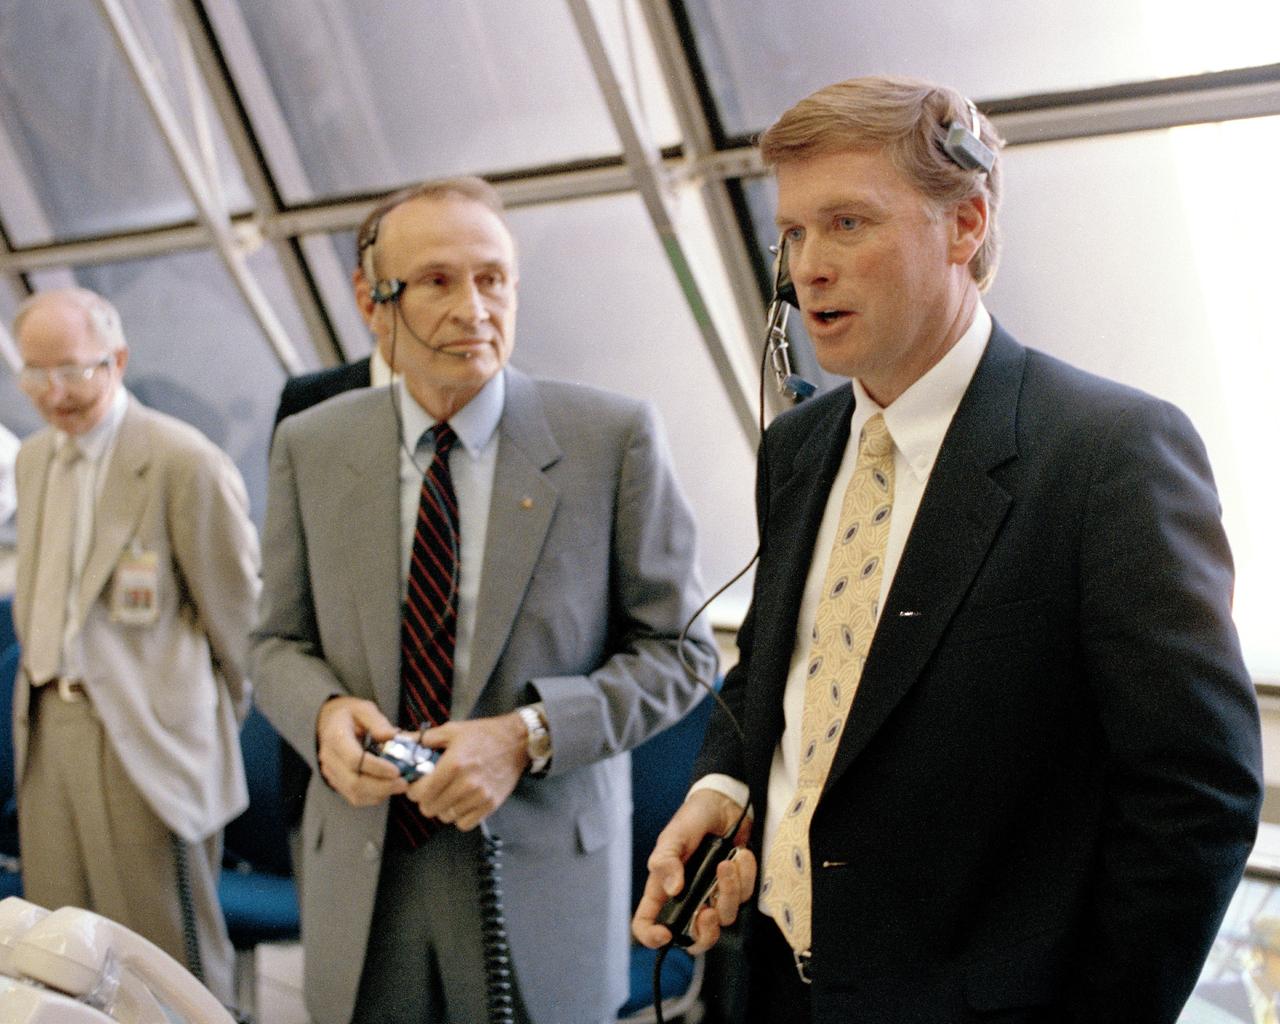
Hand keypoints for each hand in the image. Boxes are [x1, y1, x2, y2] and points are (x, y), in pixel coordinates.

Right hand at [316, 696, 407, 807]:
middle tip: (403, 783)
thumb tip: (392, 736)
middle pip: (353, 782)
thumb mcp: (363, 708)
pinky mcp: (336, 782)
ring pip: (354, 793)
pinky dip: (373, 797)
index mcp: (335, 737)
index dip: (376, 767)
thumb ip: (378, 721)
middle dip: (381, 786)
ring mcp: (331, 773)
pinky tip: (388, 788)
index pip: (354, 759)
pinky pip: (354, 797)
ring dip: (379, 794)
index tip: (396, 770)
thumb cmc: (349, 715)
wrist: (328, 723)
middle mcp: (330, 758)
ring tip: (399, 786)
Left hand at [405, 712, 528, 831]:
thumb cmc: (484, 734)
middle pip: (431, 808)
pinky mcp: (491, 805)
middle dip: (426, 800)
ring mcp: (480, 796)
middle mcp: (466, 783)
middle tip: (430, 791)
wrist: (517, 741)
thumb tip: (404, 742)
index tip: (416, 786)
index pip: (421, 792)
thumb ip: (427, 738)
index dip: (413, 790)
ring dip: (443, 808)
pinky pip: (465, 823)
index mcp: (453, 764)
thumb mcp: (453, 729)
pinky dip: (459, 817)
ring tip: (447, 795)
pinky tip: (461, 803)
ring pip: (446, 817)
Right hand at [632, 789, 755, 953]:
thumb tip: (673, 889)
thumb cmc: (692, 819)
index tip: (665, 934)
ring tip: (728, 863)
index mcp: (663, 889)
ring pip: (724, 917)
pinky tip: (741, 856)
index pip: (648, 923)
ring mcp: (713, 895)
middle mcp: (687, 898)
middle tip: (708, 912)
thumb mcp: (673, 836)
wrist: (724, 803)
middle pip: (694, 938)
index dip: (651, 937)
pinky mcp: (736, 887)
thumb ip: (667, 861)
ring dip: (729, 891)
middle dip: (705, 932)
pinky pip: (745, 896)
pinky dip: (746, 876)